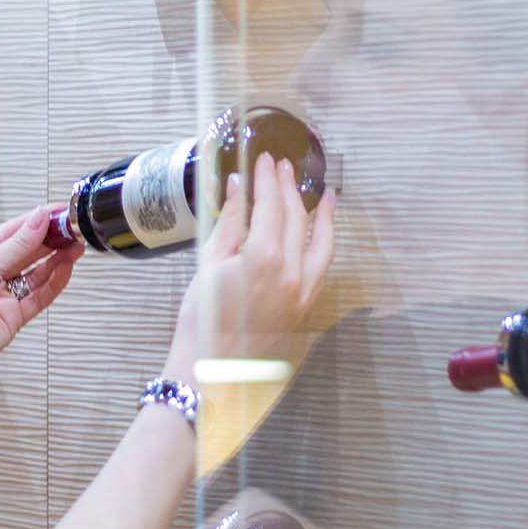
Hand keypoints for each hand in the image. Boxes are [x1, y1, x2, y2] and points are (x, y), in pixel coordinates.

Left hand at [0, 203, 83, 376]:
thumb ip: (18, 243)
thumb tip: (38, 219)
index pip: (12, 231)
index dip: (36, 221)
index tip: (57, 212)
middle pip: (27, 251)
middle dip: (50, 239)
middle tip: (71, 228)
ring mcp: (4, 295)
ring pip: (37, 273)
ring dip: (56, 259)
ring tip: (75, 245)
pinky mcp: (15, 315)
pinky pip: (40, 295)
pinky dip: (55, 281)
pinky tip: (65, 267)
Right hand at [168, 158, 337, 375]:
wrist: (212, 368)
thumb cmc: (202, 317)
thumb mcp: (210, 262)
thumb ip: (230, 221)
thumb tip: (238, 186)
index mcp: (263, 257)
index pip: (270, 206)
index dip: (267, 179)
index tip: (264, 160)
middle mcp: (291, 272)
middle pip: (296, 218)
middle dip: (289, 189)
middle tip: (284, 167)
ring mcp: (303, 290)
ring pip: (321, 242)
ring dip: (322, 215)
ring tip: (324, 194)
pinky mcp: (306, 306)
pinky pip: (322, 267)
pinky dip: (324, 244)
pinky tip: (322, 232)